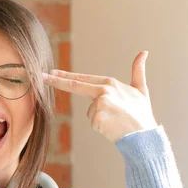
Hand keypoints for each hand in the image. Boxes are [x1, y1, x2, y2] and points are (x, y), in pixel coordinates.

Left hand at [42, 51, 158, 142]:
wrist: (144, 135)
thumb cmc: (141, 114)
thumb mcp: (141, 89)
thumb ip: (138, 71)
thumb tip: (144, 52)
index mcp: (110, 83)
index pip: (83, 78)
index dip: (65, 75)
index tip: (51, 72)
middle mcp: (104, 90)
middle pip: (75, 85)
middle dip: (57, 80)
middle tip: (43, 76)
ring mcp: (100, 104)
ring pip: (90, 112)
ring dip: (99, 118)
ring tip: (115, 120)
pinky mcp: (98, 118)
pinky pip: (93, 123)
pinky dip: (101, 127)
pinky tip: (112, 127)